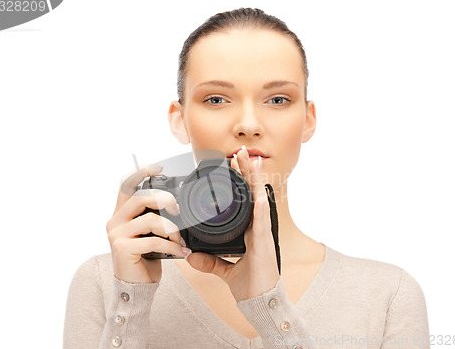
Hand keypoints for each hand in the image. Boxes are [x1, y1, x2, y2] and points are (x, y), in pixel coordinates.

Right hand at [106, 164, 190, 283]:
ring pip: (150, 220)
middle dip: (164, 200)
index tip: (159, 168)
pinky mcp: (123, 249)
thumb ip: (154, 217)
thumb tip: (176, 206)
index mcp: (121, 214)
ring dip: (172, 230)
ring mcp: (117, 235)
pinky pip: (154, 241)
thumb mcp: (149, 233)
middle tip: (178, 210)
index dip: (140, 172)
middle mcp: (115, 221)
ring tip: (179, 240)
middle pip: (140, 198)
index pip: (125, 185)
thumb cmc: (144, 258)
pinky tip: (180, 252)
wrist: (135, 286)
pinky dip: (172, 246)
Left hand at [185, 146, 279, 300]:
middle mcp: (257, 227)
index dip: (240, 181)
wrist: (259, 302)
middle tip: (240, 152)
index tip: (232, 164)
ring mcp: (263, 232)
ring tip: (252, 160)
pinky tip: (258, 190)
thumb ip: (208, 261)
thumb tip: (190, 255)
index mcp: (249, 230)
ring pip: (259, 199)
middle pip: (253, 193)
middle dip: (247, 172)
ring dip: (255, 180)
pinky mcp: (264, 242)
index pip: (245, 199)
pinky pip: (263, 219)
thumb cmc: (249, 284)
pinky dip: (261, 203)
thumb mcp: (223, 270)